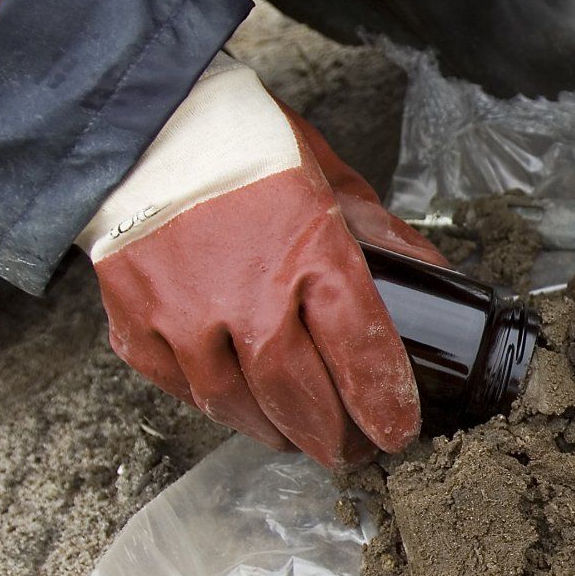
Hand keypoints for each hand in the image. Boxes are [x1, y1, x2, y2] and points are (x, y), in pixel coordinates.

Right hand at [78, 55, 448, 467]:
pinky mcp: (136, 323)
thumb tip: (438, 278)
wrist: (144, 123)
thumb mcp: (334, 179)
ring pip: (237, 405)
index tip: (399, 433)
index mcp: (312, 255)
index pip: (360, 353)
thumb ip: (384, 237)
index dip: (384, 404)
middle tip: (355, 453)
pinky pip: (181, 387)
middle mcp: (247, 295)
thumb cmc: (246, 145)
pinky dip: (214, 403)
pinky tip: (239, 403)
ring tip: (300, 437)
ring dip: (276, 431)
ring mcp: (184, 315)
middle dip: (335, 436)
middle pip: (301, 397)